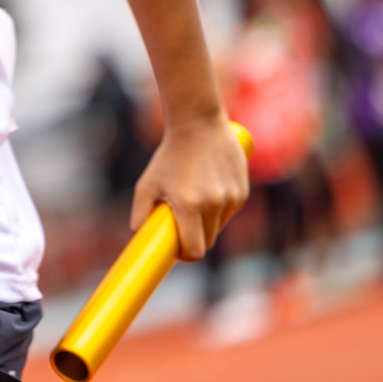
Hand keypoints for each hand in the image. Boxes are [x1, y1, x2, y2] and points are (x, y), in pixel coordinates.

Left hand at [130, 114, 248, 260]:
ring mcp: (231, 198)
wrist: (198, 125)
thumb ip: (140, 214)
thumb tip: (139, 237)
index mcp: (188, 205)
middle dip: (195, 239)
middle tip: (181, 225)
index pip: (194, 250)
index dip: (186, 255)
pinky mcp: (243, 192)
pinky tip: (208, 188)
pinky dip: (219, 209)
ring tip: (193, 198)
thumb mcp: (146, 184)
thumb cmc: (168, 157)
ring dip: (207, 222)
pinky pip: (229, 212)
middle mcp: (213, 204)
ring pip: (219, 226)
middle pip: (207, 242)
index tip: (178, 251)